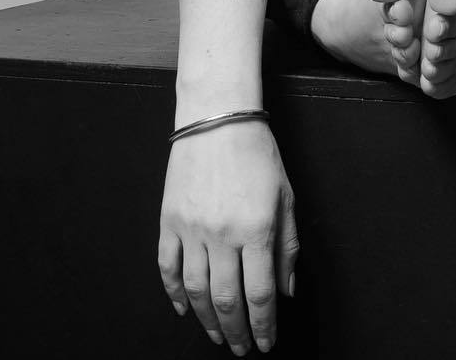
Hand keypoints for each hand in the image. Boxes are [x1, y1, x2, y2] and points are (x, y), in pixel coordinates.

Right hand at [159, 119, 298, 354]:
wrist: (218, 118)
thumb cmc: (257, 153)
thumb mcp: (286, 196)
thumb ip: (288, 245)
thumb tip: (286, 289)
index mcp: (257, 228)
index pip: (261, 293)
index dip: (263, 325)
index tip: (265, 343)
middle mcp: (222, 234)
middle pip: (227, 300)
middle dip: (236, 331)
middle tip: (241, 349)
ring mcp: (191, 229)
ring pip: (196, 291)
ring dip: (207, 320)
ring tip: (217, 335)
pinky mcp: (169, 221)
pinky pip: (168, 268)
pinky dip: (174, 294)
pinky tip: (184, 309)